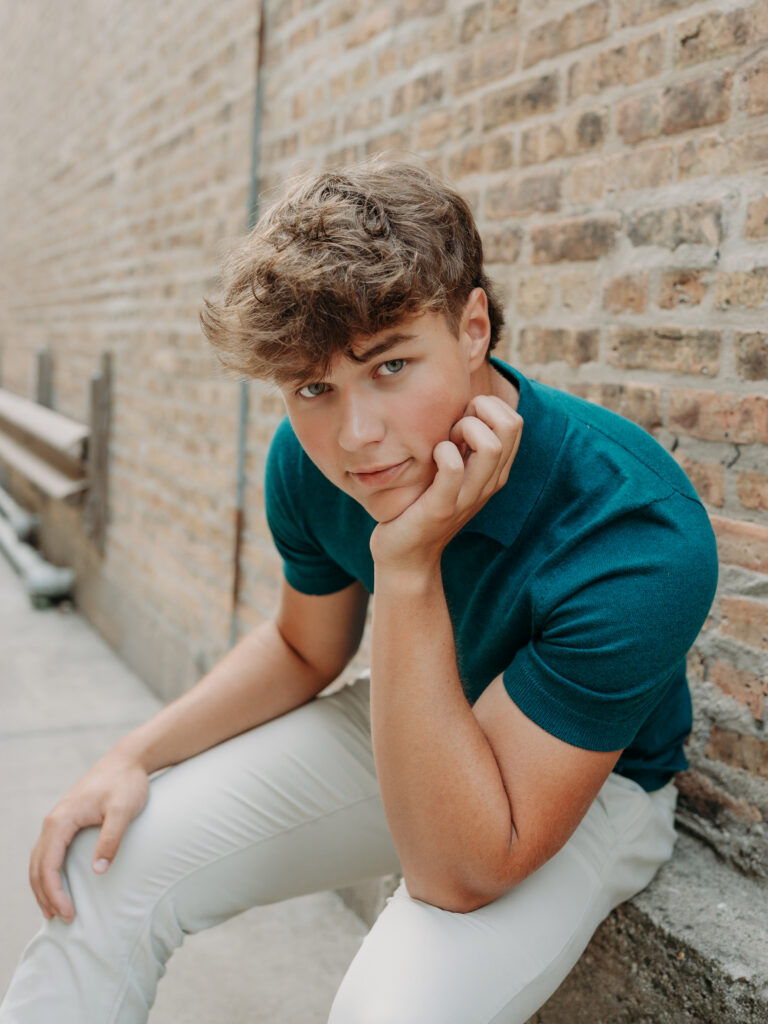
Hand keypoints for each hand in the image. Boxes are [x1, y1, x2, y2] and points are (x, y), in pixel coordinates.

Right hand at [29, 751, 149, 921]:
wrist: (128, 760)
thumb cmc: (126, 783)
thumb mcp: (123, 811)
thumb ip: (110, 839)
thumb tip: (98, 871)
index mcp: (61, 820)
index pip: (48, 865)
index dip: (55, 893)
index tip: (69, 913)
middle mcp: (54, 821)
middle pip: (37, 866)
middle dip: (45, 896)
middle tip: (61, 920)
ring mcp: (58, 820)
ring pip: (39, 860)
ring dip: (44, 887)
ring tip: (55, 911)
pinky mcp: (67, 821)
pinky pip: (49, 852)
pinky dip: (48, 873)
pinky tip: (59, 886)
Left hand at [370, 394, 522, 574]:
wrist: (406, 555)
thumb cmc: (424, 503)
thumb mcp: (451, 470)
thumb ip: (461, 444)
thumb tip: (462, 403)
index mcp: (494, 471)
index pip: (515, 421)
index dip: (487, 407)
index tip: (460, 419)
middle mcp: (489, 482)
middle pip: (512, 425)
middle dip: (480, 410)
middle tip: (453, 427)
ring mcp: (469, 496)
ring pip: (491, 445)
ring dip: (464, 429)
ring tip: (443, 442)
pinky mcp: (442, 507)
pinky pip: (453, 467)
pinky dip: (442, 452)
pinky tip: (431, 457)